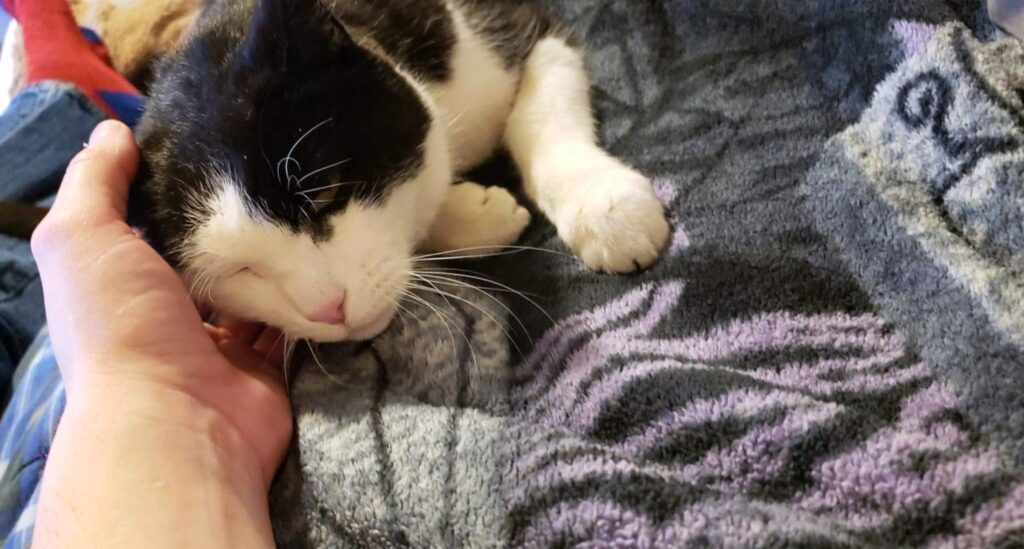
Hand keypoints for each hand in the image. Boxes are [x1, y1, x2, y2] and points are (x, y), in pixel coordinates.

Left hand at [31, 120, 292, 487]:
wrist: (177, 420)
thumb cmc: (121, 323)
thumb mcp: (83, 237)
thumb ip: (94, 183)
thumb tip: (113, 130)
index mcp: (119, 286)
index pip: (147, 228)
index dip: (171, 189)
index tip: (211, 144)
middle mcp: (166, 316)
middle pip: (204, 259)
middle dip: (232, 225)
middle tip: (273, 172)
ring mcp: (218, 347)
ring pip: (251, 290)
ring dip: (273, 261)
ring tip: (307, 207)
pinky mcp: (265, 368)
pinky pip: (287, 325)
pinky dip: (301, 300)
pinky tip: (322, 260)